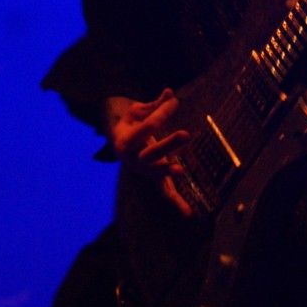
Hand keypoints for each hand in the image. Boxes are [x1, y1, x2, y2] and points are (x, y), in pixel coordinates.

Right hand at [104, 88, 192, 216]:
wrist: (118, 143)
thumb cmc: (131, 124)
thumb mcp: (136, 111)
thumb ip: (154, 104)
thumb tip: (170, 92)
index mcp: (126, 140)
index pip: (147, 126)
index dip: (162, 112)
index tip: (176, 101)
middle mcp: (133, 159)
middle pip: (151, 152)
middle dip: (168, 144)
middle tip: (186, 133)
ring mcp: (143, 171)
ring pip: (156, 173)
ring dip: (168, 172)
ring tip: (181, 169)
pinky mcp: (154, 180)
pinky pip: (165, 193)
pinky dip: (177, 203)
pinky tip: (189, 214)